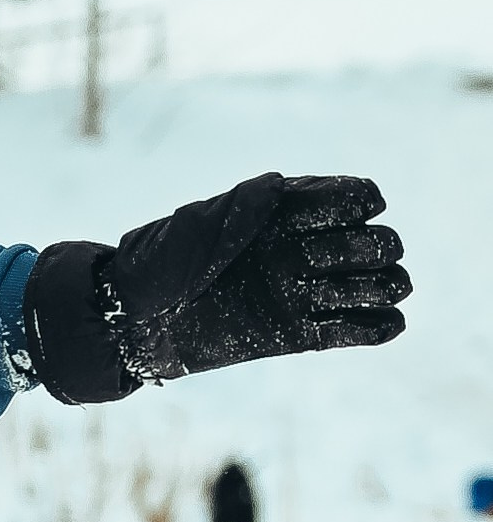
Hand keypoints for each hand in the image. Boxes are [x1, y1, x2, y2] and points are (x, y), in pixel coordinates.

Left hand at [25, 173, 410, 403]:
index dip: (359, 202)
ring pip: (374, 285)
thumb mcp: (199, 223)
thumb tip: (281, 186)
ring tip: (362, 292)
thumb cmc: (159, 262)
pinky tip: (386, 322)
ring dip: (384, 286)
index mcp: (285, 214)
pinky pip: (353, 331)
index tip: (340, 214)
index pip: (352, 197)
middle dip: (370, 248)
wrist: (134, 321)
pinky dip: (379, 327)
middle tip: (324, 261)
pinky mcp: (296, 334)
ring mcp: (302, 292)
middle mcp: (301, 250)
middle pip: (373, 243)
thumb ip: (244, 205)